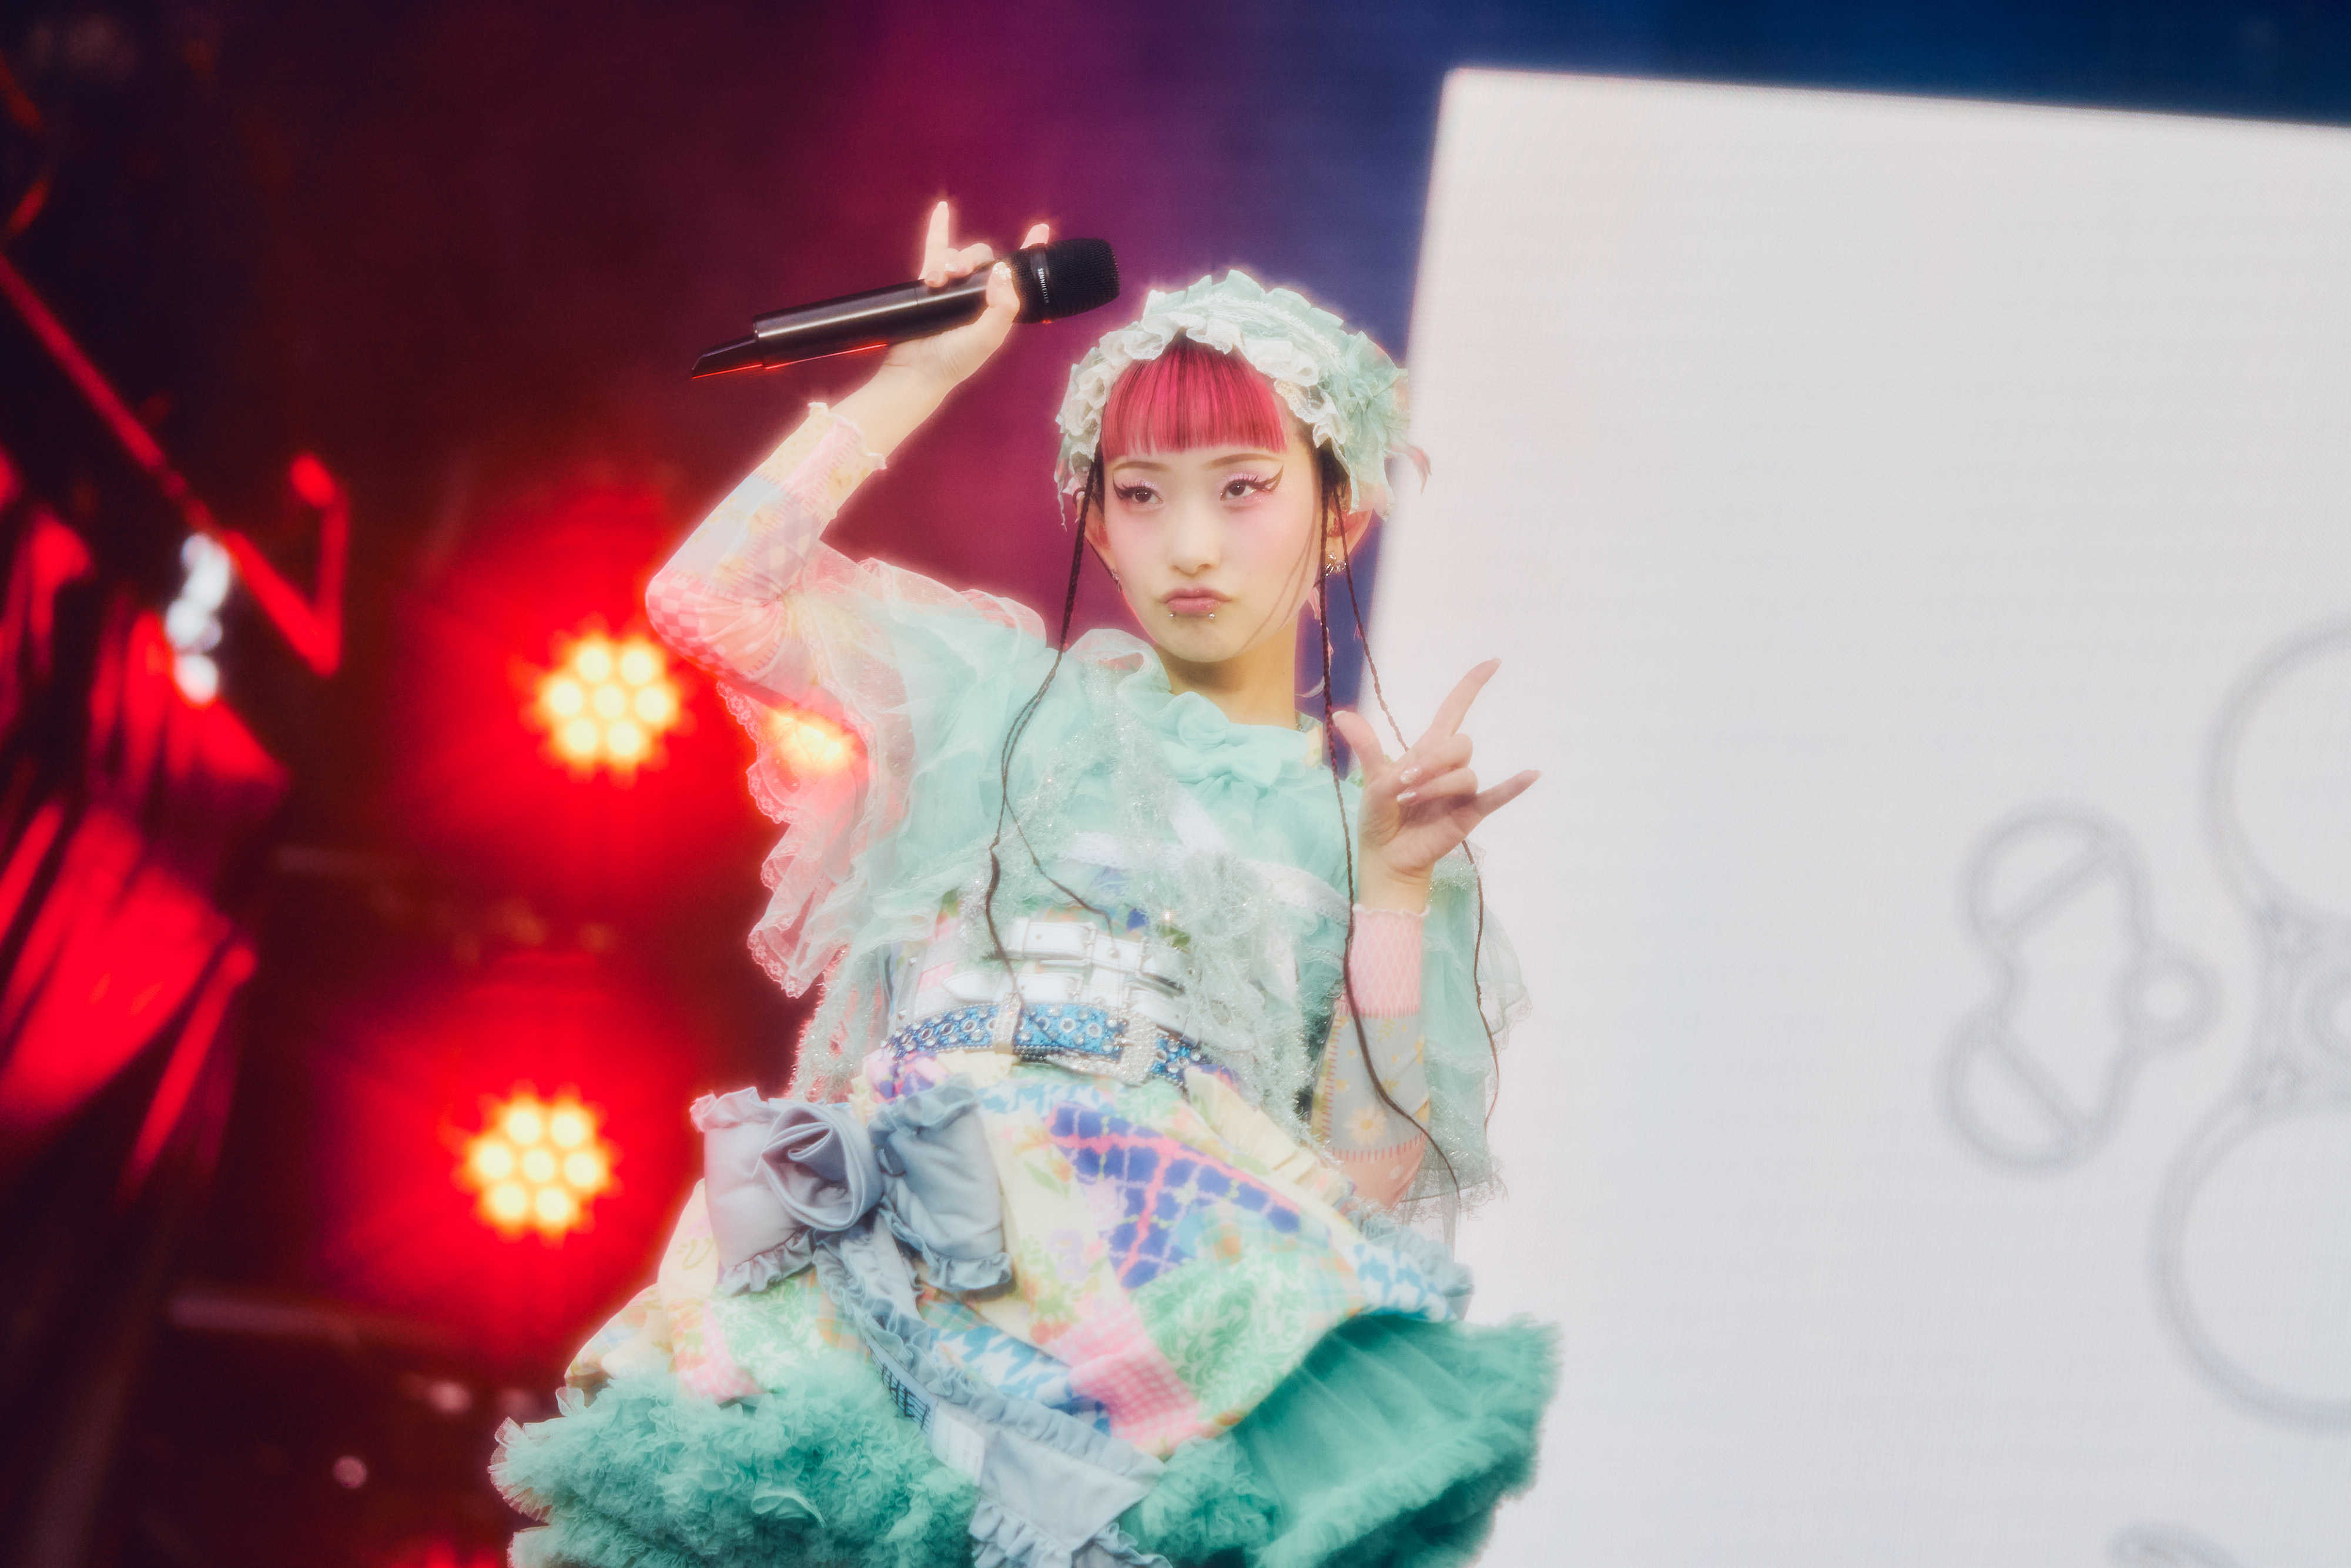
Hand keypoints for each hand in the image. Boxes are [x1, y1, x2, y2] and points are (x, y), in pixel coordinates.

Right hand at [879, 200, 1051, 391]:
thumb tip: (1003, 271)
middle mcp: (978, 294)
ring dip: (950, 260)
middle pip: (984, 259)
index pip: (1018, 275)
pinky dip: (938, 228)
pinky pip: (935, 248)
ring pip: (959, 256)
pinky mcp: (928, 283)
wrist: (917, 369)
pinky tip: (942, 207)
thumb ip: (1003, 307)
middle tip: (956, 275)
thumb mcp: (988, 338)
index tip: (1041, 230)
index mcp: (997, 306)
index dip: (1030, 253)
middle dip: (972, 261)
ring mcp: (952, 287)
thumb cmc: (955, 360)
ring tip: (936, 278)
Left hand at [1331, 660, 1537, 910]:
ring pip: (1465, 774)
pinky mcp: (1470, 814)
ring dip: (1436, 786)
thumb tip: (1341, 715)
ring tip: (1409, 802)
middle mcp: (1449, 767)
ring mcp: (1462, 791)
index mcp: (1427, 751)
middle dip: (1432, 760)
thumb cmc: (1381, 817)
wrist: (1385, 856)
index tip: (1492, 663)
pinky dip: (1513, 786)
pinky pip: (1497, 796)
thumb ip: (1367, 747)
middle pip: (1460, 743)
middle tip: (1405, 783)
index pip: (1454, 710)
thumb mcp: (1371, 780)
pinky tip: (1531, 774)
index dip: (1471, 686)